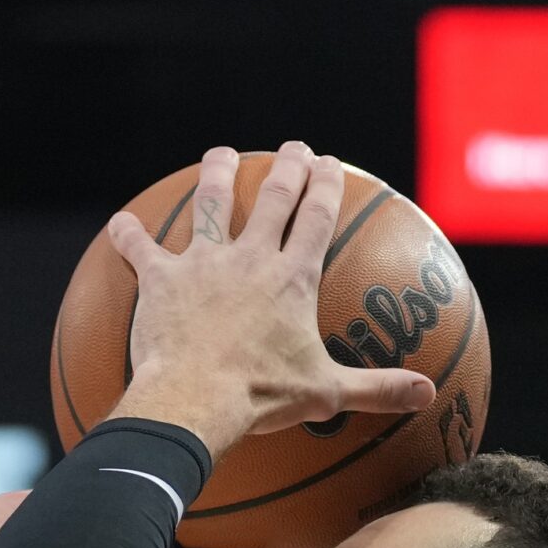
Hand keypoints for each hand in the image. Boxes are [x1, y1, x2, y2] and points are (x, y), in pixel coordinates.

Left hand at [104, 142, 436, 456]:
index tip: (330, 162)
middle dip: (286, 168)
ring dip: (217, 175)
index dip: (325, 186)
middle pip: (273, 198)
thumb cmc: (261, 397)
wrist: (195, 398)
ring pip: (210, 204)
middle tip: (293, 148)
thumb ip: (377, 389)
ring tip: (222, 155)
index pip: (316, 218)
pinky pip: (139, 249)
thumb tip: (427, 395)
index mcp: (292, 279)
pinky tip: (120, 224)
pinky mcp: (160, 279)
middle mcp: (250, 258)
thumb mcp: (326, 394)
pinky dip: (128, 236)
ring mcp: (203, 263)